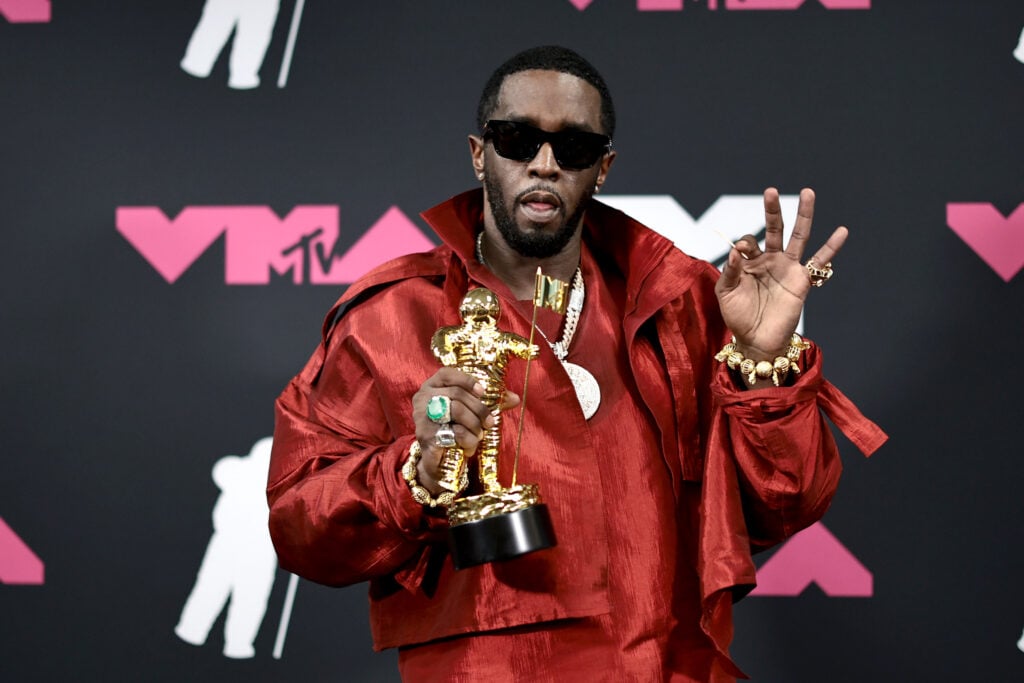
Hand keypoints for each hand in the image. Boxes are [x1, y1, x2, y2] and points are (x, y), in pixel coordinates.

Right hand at [410, 368, 519, 492]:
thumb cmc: (455, 429)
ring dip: (474, 425)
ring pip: (456, 410)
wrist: (440, 460)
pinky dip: (468, 440)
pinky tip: (469, 447)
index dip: (467, 380)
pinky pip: (454, 432)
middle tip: (490, 422)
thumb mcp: (472, 413)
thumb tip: (515, 398)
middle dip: (479, 409)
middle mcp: (423, 397)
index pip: (447, 373)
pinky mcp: (425, 435)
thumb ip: (491, 402)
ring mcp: (421, 416)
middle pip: (456, 394)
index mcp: (432, 386)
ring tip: (479, 435)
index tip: (483, 392)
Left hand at [714, 187, 847, 360]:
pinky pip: (820, 261)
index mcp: (749, 261)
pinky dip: (832, 247)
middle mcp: (770, 260)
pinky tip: (842, 231)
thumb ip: (729, 272)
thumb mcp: (726, 294)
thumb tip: (735, 251)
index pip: (749, 241)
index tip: (742, 251)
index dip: (745, 242)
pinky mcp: (802, 280)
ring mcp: (788, 268)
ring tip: (807, 193)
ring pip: (798, 236)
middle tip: (770, 191)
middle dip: (773, 210)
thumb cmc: (738, 317)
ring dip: (804, 215)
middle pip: (774, 228)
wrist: (757, 340)